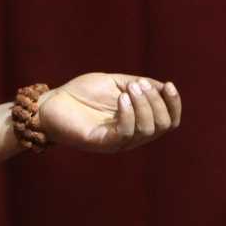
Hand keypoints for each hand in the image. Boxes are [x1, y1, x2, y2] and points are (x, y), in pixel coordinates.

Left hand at [36, 74, 182, 152]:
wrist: (50, 104)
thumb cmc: (81, 94)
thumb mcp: (116, 83)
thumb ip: (140, 85)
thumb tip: (164, 86)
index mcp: (138, 122)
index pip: (169, 121)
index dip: (174, 104)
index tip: (169, 85)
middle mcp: (132, 136)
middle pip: (163, 126)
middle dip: (157, 101)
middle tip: (139, 85)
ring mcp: (118, 141)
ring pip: (148, 130)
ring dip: (144, 105)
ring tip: (130, 89)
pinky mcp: (102, 142)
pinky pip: (126, 133)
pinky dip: (129, 113)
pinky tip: (122, 98)